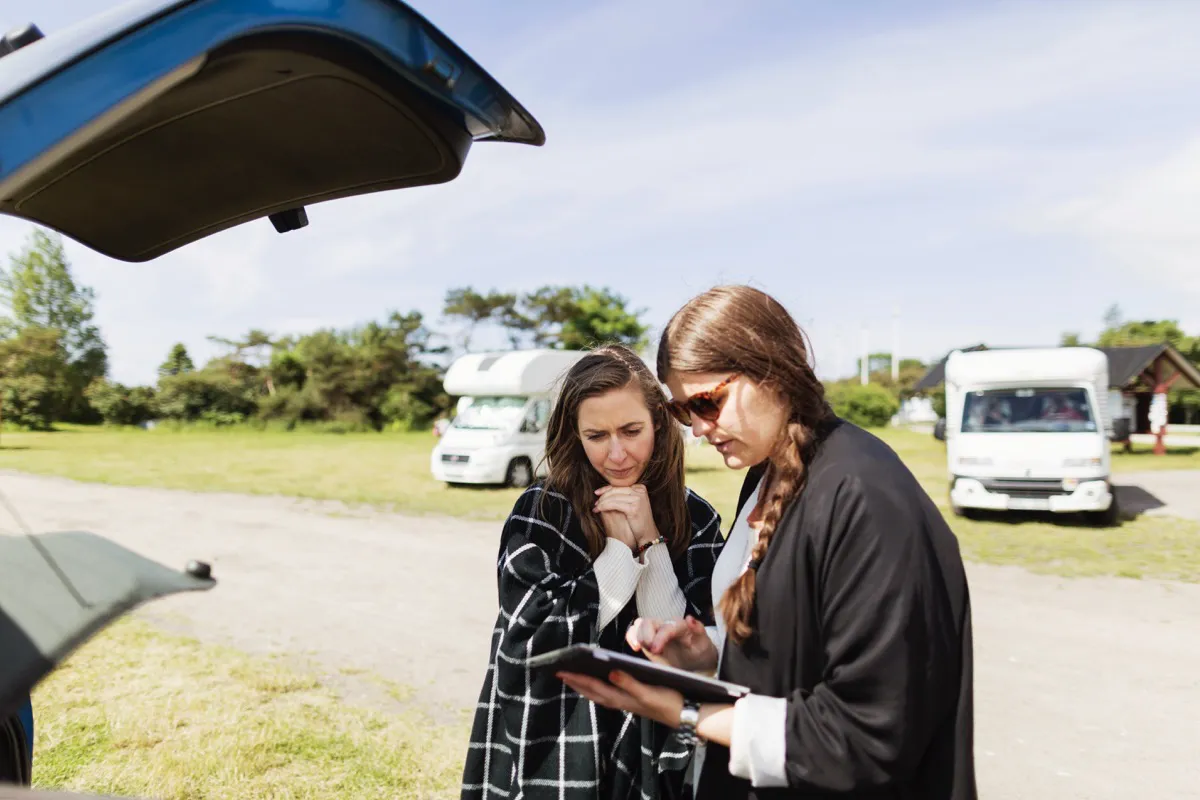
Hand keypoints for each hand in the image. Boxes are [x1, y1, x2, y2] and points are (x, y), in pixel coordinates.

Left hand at [557, 669, 684, 729]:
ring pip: (599, 694)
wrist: (685, 715)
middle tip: (559, 672)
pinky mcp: (632, 702)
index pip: (594, 687)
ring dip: (584, 686)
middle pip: (592, 692)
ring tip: (571, 677)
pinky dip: (597, 689)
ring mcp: (626, 703)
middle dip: (576, 682)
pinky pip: (607, 695)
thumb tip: (610, 672)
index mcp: (622, 698)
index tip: (561, 670)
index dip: (578, 679)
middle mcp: (620, 702)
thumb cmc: (669, 701)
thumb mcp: (649, 693)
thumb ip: (630, 683)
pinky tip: (596, 684)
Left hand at [594, 484, 657, 547]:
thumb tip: (605, 490)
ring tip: (596, 508)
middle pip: (616, 490)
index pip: (619, 485)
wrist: (647, 534)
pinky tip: (599, 510)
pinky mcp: (633, 508)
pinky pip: (614, 505)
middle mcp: (640, 491)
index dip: (606, 489)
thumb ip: (623, 495)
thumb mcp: (633, 504)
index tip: (597, 493)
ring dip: (602, 503)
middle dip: (603, 496)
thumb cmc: (638, 520)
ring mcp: (638, 499)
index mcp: (640, 488)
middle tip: (596, 502)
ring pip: (613, 498)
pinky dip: (604, 507)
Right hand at [626, 616, 718, 672]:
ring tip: (640, 648)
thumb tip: (690, 618)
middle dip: (645, 636)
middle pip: (648, 622)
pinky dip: (631, 637)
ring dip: (637, 636)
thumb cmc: (700, 649)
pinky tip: (635, 648)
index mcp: (680, 626)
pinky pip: (634, 632)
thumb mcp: (704, 642)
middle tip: (651, 651)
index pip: (667, 626)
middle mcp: (665, 625)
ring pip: (639, 625)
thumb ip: (698, 629)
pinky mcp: (648, 639)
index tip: (655, 650)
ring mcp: (655, 632)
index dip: (659, 637)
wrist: (696, 658)